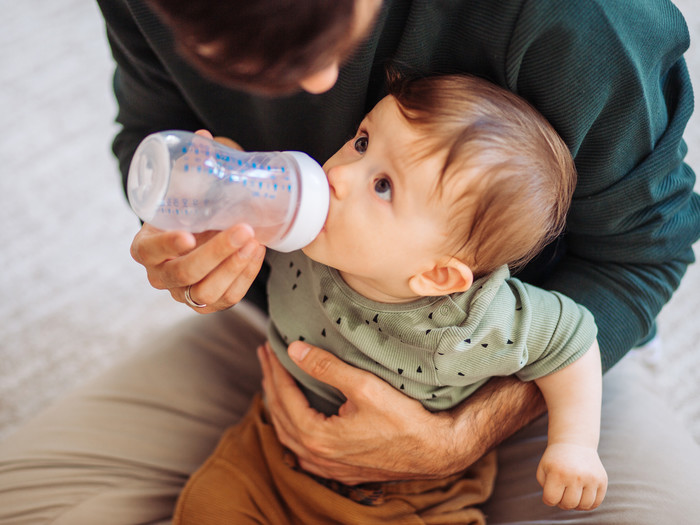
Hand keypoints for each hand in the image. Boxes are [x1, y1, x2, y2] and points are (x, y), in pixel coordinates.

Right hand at [129, 129, 265, 311]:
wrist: (197, 236)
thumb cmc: (186, 212)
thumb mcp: (184, 191)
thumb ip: (191, 167)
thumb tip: (205, 136)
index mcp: (145, 248)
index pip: (148, 251)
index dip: (167, 245)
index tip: (188, 234)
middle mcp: (160, 275)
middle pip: (184, 273)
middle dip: (216, 253)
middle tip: (243, 229)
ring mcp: (184, 293)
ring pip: (207, 291)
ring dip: (233, 267)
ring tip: (255, 241)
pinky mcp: (209, 303)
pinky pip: (228, 297)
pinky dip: (245, 276)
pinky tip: (257, 253)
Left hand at [258, 341, 469, 484]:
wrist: (434, 452)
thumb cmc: (404, 420)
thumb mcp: (365, 387)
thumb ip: (327, 367)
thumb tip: (294, 350)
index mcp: (316, 436)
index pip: (283, 396)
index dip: (275, 369)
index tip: (269, 347)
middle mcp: (316, 456)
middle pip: (280, 414)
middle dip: (270, 383)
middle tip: (265, 357)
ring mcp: (326, 466)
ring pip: (288, 434)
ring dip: (277, 405)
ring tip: (273, 381)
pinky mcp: (339, 469)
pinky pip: (302, 448)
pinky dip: (291, 427)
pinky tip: (293, 417)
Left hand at [536, 443, 606, 510]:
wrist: (575, 443)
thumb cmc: (556, 460)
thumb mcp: (543, 469)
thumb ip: (545, 488)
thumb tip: (555, 502)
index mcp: (558, 472)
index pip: (551, 499)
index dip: (549, 499)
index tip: (551, 491)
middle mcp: (576, 476)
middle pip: (568, 504)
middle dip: (562, 502)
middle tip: (562, 491)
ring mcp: (591, 478)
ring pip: (584, 506)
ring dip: (576, 504)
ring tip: (572, 493)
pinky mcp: (602, 480)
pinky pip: (596, 503)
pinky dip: (588, 504)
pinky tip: (582, 494)